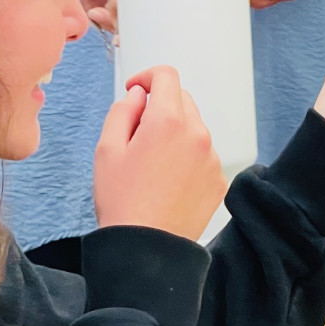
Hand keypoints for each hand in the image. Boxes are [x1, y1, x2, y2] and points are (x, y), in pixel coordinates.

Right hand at [93, 66, 226, 239]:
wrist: (147, 250)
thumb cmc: (122, 202)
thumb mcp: (106, 149)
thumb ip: (122, 110)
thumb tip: (139, 96)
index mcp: (168, 121)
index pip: (166, 76)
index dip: (146, 77)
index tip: (135, 91)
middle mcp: (197, 134)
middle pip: (182, 100)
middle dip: (159, 108)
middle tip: (136, 136)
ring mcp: (212, 158)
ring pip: (194, 128)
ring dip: (175, 133)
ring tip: (152, 166)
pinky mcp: (218, 180)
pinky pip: (203, 155)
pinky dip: (187, 158)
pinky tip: (168, 182)